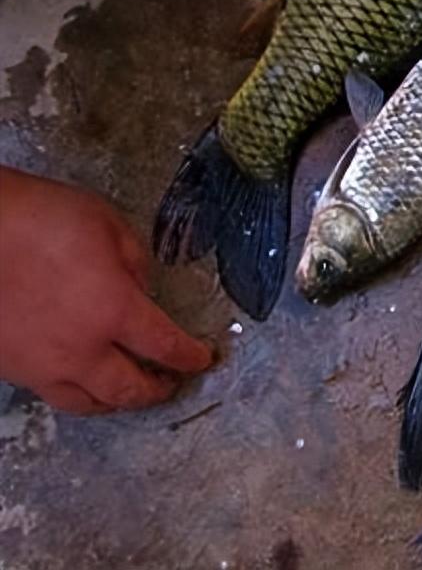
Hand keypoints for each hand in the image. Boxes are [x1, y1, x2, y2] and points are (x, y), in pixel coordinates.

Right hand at [0, 167, 212, 413]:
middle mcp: (79, 348)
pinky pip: (49, 393)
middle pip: (128, 389)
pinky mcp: (8, 366)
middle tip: (171, 384)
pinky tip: (81, 380)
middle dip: (157, 390)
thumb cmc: (38, 217)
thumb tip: (141, 291)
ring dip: (115, 402)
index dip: (189, 356)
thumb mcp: (108, 225)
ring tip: (129, 392)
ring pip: (86, 403)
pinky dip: (75, 393)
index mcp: (113, 310)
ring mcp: (38, 364)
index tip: (202, 358)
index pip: (165, 346)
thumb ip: (135, 264)